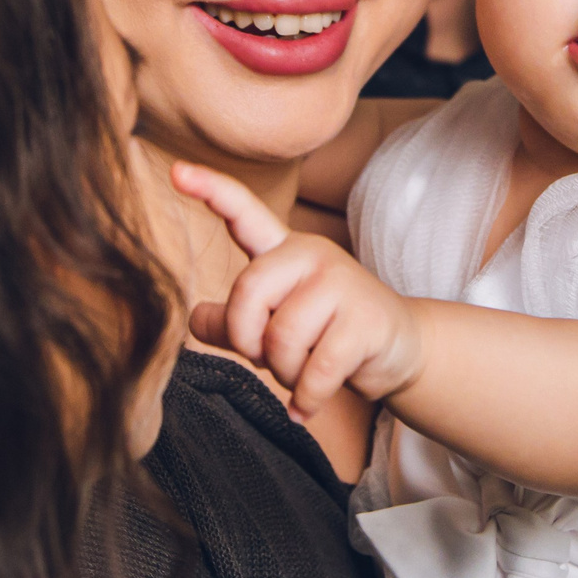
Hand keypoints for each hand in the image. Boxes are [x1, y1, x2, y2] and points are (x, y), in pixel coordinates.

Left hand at [174, 162, 426, 419]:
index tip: (175, 171)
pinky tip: (306, 406)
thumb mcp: (277, 321)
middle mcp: (312, 256)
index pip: (243, 213)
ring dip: (285, 374)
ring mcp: (342, 284)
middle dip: (249, 339)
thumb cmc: (329, 332)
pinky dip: (306, 399)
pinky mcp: (366, 321)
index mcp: (284, 251)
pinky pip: (315, 371)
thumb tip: (193, 319)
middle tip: (268, 357)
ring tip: (303, 374)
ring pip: (281, 340)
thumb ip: (234, 320)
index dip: (210, 191)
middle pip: (248, 293)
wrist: (402, 346)